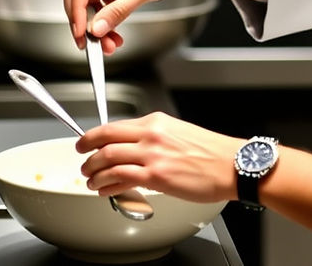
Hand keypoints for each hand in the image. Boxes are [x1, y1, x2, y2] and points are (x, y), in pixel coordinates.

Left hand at [75, 112, 241, 204]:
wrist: (230, 165)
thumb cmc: (210, 153)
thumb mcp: (178, 133)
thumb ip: (154, 137)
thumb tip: (134, 147)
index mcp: (156, 122)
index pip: (116, 125)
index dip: (94, 135)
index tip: (86, 141)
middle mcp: (151, 135)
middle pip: (106, 139)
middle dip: (87, 151)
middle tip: (81, 158)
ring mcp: (152, 155)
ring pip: (109, 159)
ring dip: (94, 171)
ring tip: (90, 179)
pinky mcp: (156, 176)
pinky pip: (121, 178)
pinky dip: (107, 184)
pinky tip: (103, 189)